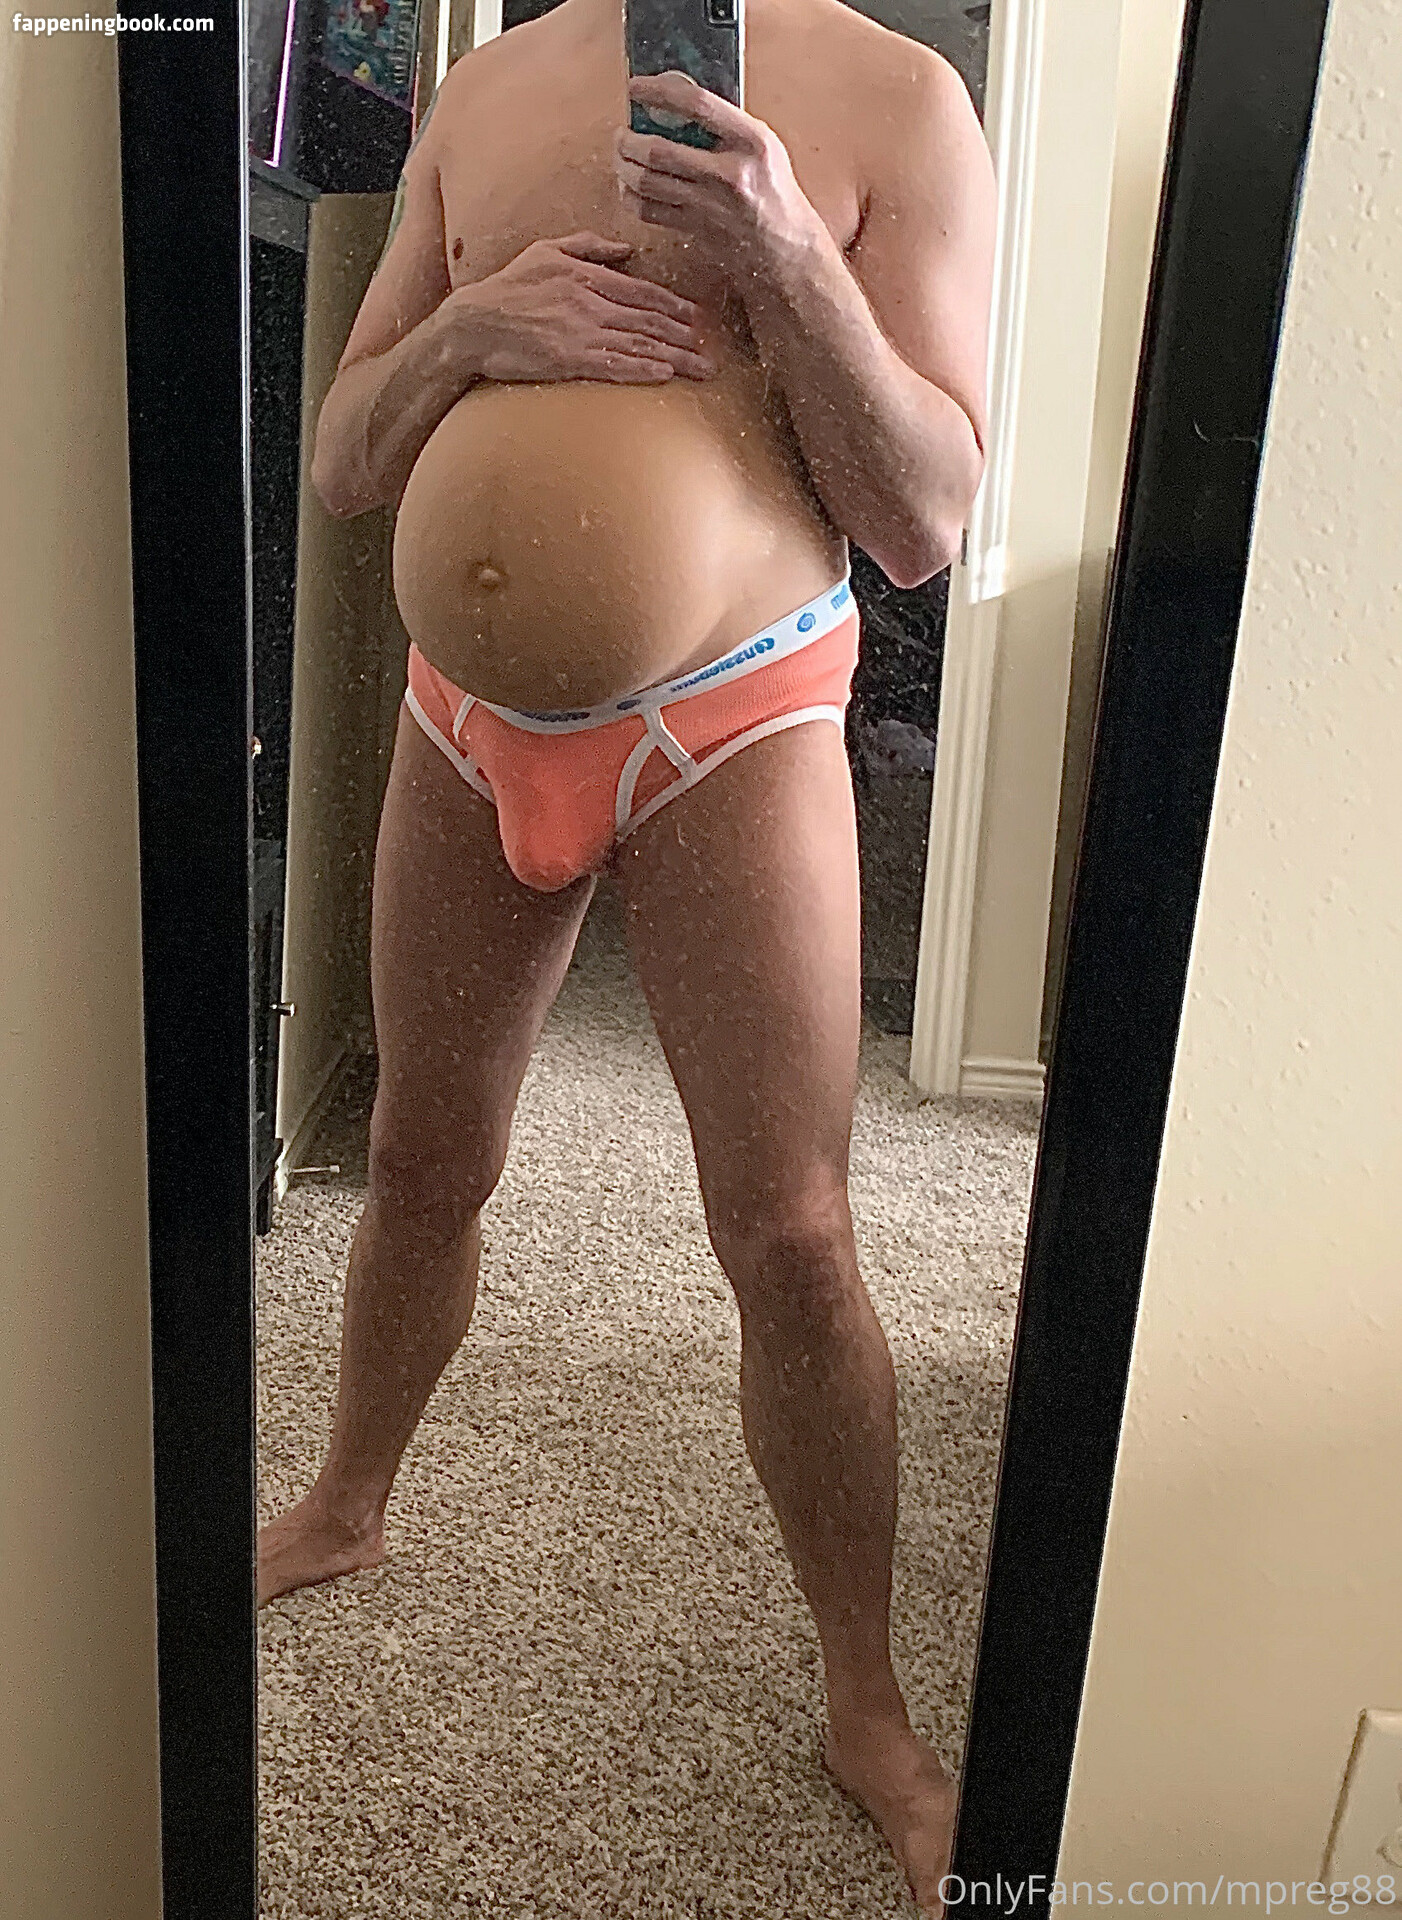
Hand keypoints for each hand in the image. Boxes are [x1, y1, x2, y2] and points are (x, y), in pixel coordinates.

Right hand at [445, 230, 714, 383]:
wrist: (473, 324)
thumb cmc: (507, 288)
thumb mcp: (546, 251)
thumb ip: (588, 246)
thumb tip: (628, 249)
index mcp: (587, 276)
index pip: (642, 291)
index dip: (675, 306)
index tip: (698, 319)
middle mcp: (590, 302)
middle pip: (650, 321)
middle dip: (685, 337)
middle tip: (714, 351)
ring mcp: (582, 332)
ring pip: (640, 344)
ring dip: (676, 358)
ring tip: (702, 369)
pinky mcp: (570, 359)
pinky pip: (615, 365)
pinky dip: (643, 369)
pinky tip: (666, 374)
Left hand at [615, 73, 827, 281]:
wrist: (787, 247)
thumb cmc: (775, 192)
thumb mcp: (764, 146)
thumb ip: (727, 124)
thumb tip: (679, 101)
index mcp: (751, 141)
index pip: (696, 105)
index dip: (659, 92)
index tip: (636, 88)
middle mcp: (729, 173)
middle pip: (659, 151)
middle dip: (629, 140)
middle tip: (621, 134)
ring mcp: (710, 205)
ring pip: (647, 182)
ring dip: (624, 167)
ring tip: (621, 157)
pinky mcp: (696, 229)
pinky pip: (649, 211)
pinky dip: (631, 197)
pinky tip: (629, 187)